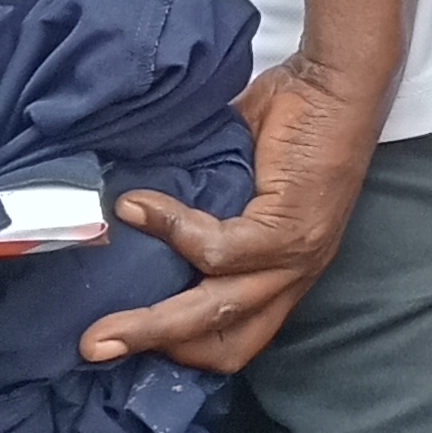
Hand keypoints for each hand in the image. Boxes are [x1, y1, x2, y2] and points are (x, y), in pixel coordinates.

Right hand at [86, 54, 390, 378]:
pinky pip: (219, 250)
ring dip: (152, 320)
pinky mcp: (291, 228)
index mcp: (283, 273)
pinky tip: (138, 208)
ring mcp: (297, 257)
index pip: (237, 340)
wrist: (336, 82)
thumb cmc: (288, 124)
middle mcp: (294, 276)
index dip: (185, 351)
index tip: (129, 342)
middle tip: (95, 348)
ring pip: (217, 309)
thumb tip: (127, 214)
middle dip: (153, 349)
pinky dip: (172, 231)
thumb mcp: (236, 182)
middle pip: (225, 342)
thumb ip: (198, 209)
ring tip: (103, 318)